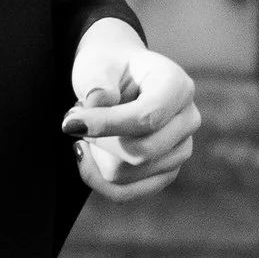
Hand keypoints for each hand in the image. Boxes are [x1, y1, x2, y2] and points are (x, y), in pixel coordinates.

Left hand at [62, 18, 197, 199]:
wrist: (119, 77)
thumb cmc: (109, 67)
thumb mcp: (97, 64)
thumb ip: (97, 81)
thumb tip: (98, 102)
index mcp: (178, 85)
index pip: (147, 118)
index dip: (107, 125)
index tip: (70, 123)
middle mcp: (188, 120)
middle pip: (139, 152)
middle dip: (97, 140)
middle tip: (74, 118)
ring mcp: (181, 149)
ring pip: (127, 175)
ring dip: (95, 156)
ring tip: (88, 129)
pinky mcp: (166, 173)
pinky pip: (125, 193)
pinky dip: (97, 177)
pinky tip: (88, 153)